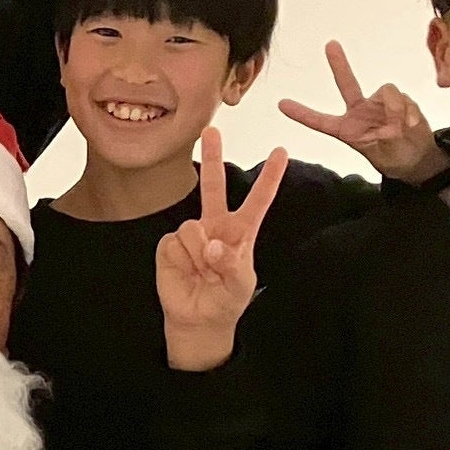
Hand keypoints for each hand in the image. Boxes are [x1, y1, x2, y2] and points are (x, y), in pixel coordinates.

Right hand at [157, 129, 284, 371]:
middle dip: (213, 157)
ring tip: (202, 273)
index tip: (280, 151)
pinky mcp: (169, 245)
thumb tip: (212, 244)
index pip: (258, 200)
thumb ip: (232, 263)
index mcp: (240, 231)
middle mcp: (215, 226)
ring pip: (193, 227)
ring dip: (198, 254)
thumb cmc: (226, 300)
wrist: (197, 319)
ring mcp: (192, 234)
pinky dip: (181, 261)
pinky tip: (185, 273)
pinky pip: (174, 243)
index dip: (269, 177)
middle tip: (211, 130)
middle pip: (214, 186)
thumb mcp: (241, 284)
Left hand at [278, 42, 440, 182]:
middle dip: (339, 64)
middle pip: (346, 83)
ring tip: (400, 128)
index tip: (280, 104)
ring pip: (386, 91)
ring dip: (395, 109)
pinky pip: (403, 97)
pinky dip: (408, 110)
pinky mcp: (399, 99)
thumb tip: (394, 115)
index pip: (320, 121)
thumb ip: (388, 134)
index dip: (301, 114)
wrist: (415, 157)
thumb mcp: (383, 153)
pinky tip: (410, 124)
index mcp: (346, 129)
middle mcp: (359, 111)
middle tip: (330, 44)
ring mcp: (379, 103)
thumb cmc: (392, 157)